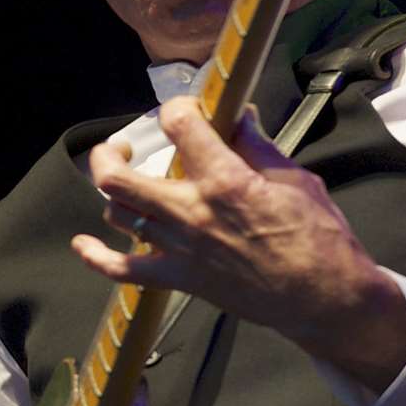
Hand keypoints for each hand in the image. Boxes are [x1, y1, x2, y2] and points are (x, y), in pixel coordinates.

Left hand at [71, 96, 405, 391]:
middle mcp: (191, 213)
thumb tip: (239, 119)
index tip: (185, 109)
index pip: (178, 125)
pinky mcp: (179, 277)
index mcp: (224, 181)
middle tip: (125, 146)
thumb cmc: (319, 239)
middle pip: (118, 178)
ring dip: (115, 194)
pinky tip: (83, 243)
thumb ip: (258, 147)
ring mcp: (179, 248)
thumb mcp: (295, 179)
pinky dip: (96, 256)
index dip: (177, 107)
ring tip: (127, 183)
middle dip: (112, 153)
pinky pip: (122, 270)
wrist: (323, 299)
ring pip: (118, 214)